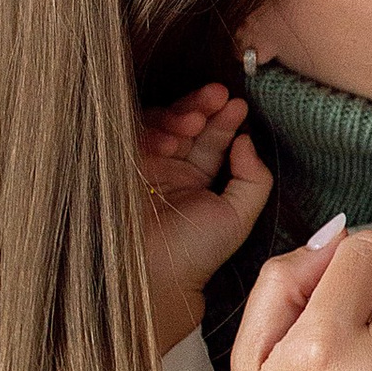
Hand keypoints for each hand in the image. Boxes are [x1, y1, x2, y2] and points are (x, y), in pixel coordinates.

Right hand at [140, 86, 272, 355]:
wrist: (152, 273)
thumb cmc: (196, 252)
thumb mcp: (238, 216)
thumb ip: (253, 178)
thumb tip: (246, 140)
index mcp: (197, 180)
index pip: (212, 140)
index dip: (225, 121)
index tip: (239, 105)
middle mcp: (169, 169)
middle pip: (188, 125)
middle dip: (204, 108)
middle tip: (219, 97)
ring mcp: (143, 165)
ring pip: (162, 124)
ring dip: (181, 114)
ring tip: (195, 120)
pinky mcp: (118, 163)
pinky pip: (134, 134)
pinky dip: (154, 127)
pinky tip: (172, 134)